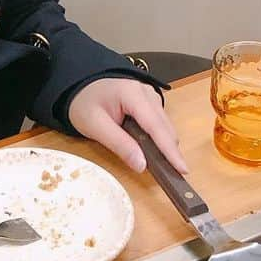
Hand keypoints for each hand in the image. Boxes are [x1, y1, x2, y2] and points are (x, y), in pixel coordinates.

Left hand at [68, 78, 187, 174]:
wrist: (78, 84)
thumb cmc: (83, 103)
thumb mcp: (94, 125)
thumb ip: (119, 144)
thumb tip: (142, 166)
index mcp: (132, 95)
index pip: (156, 126)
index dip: (170, 150)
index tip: (183, 169)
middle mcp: (147, 93)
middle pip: (165, 127)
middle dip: (170, 151)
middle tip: (173, 177)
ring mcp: (150, 96)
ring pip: (165, 126)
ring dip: (165, 145)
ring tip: (164, 167)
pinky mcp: (149, 102)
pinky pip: (159, 123)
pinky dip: (159, 138)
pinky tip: (153, 151)